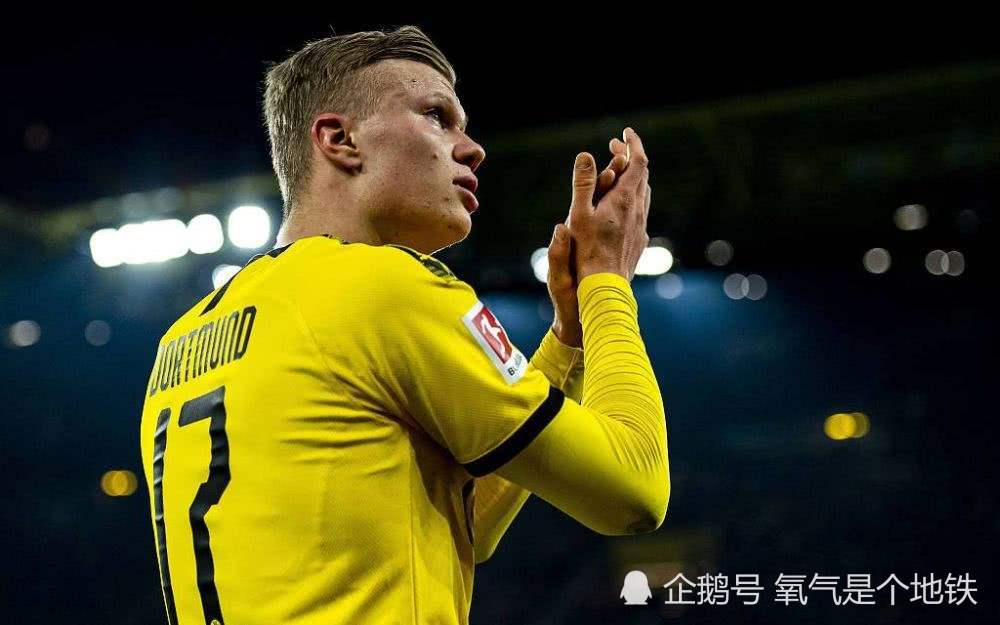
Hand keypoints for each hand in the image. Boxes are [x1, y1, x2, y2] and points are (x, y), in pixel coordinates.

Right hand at [568, 128, 650, 282]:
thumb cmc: (587, 252)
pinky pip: (640, 212)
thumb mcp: (579, 214)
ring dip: (633, 177)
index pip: (637, 162)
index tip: (624, 132)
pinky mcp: (639, 240)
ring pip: (643, 193)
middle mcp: (638, 210)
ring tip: (620, 172)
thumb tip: (586, 154)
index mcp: (624, 199)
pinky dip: (633, 197)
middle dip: (630, 157)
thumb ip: (584, 183)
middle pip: (641, 175)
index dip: (633, 144)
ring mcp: (640, 225)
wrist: (605, 286)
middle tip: (616, 147)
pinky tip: (623, 205)